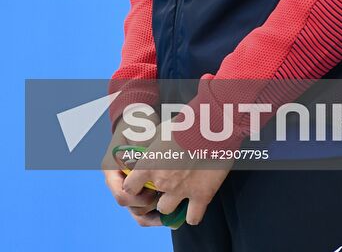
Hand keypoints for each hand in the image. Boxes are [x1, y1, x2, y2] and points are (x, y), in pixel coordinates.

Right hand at [102, 112, 164, 227]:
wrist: (137, 120)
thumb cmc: (137, 124)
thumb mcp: (140, 132)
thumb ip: (145, 149)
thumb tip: (153, 164)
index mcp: (111, 169)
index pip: (121, 194)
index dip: (138, 197)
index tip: (153, 191)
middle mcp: (117, 181)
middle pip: (130, 206)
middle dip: (148, 205)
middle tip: (164, 198)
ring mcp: (128, 187)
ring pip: (137, 212)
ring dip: (153, 214)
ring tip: (171, 213)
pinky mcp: (138, 189)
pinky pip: (144, 209)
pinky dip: (155, 214)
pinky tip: (170, 216)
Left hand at [120, 119, 234, 226]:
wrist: (212, 124)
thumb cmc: (185, 123)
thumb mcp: (160, 132)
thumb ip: (151, 148)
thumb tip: (144, 153)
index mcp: (149, 165)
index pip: (129, 188)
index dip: (134, 187)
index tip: (140, 183)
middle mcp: (163, 182)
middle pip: (151, 202)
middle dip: (157, 195)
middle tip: (166, 186)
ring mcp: (182, 191)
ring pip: (167, 212)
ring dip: (172, 205)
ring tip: (179, 195)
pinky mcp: (202, 196)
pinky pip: (192, 218)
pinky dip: (192, 214)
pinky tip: (195, 205)